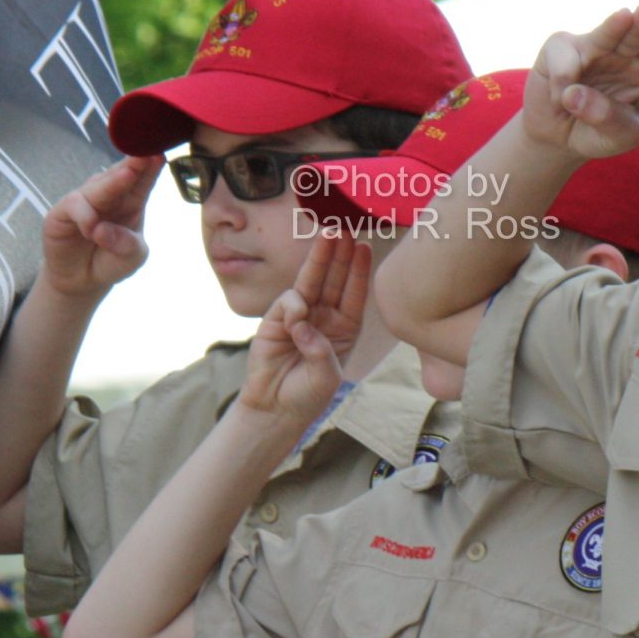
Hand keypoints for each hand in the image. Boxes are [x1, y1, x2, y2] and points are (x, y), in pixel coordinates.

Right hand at [39, 156, 157, 298]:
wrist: (82, 281)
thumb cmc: (112, 260)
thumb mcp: (131, 257)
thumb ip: (126, 244)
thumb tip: (102, 230)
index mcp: (133, 200)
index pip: (144, 179)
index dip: (150, 167)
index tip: (160, 154)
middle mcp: (109, 195)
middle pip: (122, 174)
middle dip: (134, 163)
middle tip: (146, 153)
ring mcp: (85, 201)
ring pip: (99, 187)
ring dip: (113, 183)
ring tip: (129, 175)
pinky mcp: (63, 212)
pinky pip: (75, 206)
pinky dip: (86, 217)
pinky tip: (92, 230)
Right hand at [241, 236, 369, 419]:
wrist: (275, 408)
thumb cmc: (307, 395)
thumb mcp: (325, 376)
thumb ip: (320, 350)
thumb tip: (303, 322)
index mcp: (345, 328)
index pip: (354, 293)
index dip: (358, 269)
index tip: (363, 246)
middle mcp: (325, 317)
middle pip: (334, 279)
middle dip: (339, 254)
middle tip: (344, 228)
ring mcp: (300, 316)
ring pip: (311, 281)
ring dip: (320, 258)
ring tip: (327, 234)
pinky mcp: (276, 319)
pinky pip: (289, 301)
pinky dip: (294, 305)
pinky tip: (296, 322)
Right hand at [522, 4, 638, 158]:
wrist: (559, 139)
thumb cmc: (598, 134)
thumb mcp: (618, 138)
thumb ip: (610, 120)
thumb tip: (575, 95)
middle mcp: (619, 55)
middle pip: (633, 35)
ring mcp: (589, 49)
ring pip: (600, 38)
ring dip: (612, 29)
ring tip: (625, 18)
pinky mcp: (558, 50)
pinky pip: (563, 57)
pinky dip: (563, 78)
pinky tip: (562, 100)